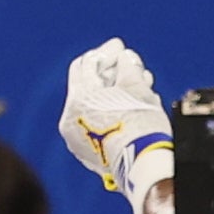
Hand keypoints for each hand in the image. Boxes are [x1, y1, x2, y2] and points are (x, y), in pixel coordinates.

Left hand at [60, 41, 174, 213]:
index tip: (119, 46)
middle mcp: (70, 118)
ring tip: (137, 87)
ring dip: (113, 92)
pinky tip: (130, 108)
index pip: (87, 64)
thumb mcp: (137, 88)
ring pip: (93, 105)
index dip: (105, 51)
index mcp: (79, 98)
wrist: (143, 166)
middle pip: (86, 84)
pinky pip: (95, 124)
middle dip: (107, 72)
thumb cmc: (140, 126)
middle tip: (125, 64)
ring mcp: (77, 137)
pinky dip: (110, 112)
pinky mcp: (88, 153)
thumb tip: (124, 56)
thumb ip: (127, 66)